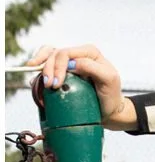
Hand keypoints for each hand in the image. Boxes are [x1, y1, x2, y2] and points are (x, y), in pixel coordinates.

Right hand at [21, 44, 135, 129]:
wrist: (109, 109)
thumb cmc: (110, 94)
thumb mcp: (108, 79)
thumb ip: (92, 67)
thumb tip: (71, 64)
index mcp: (89, 52)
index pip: (66, 53)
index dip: (58, 67)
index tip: (55, 85)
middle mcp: (78, 54)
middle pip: (55, 54)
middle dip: (48, 69)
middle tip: (49, 86)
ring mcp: (70, 62)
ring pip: (48, 55)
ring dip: (41, 66)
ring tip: (40, 81)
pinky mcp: (63, 71)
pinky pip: (46, 64)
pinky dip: (39, 69)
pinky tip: (36, 79)